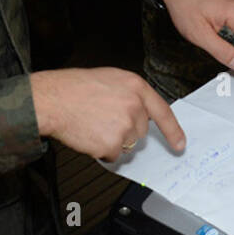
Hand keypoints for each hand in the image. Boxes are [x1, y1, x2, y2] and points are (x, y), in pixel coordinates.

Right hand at [31, 67, 184, 161]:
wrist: (53, 99)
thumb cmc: (75, 87)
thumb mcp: (111, 79)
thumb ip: (131, 95)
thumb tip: (140, 112)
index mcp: (136, 87)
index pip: (163, 112)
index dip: (173, 131)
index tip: (180, 144)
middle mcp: (134, 106)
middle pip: (141, 131)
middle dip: (126, 130)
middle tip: (104, 118)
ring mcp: (124, 126)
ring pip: (127, 144)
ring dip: (113, 140)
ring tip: (94, 124)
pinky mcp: (112, 144)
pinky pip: (113, 155)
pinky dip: (101, 150)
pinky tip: (89, 134)